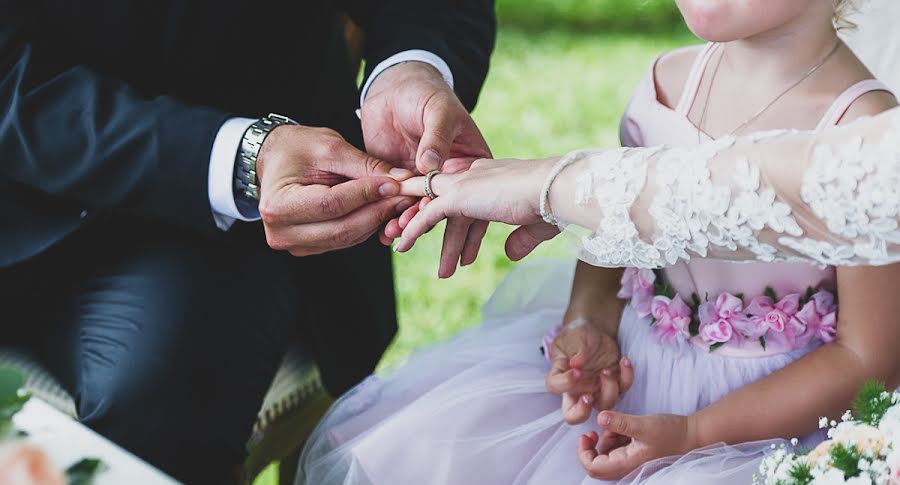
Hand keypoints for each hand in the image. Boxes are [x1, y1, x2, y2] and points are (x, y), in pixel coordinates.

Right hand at [256, 124, 415, 256]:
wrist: (276, 160)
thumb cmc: (296, 148)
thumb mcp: (329, 147)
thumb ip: (364, 166)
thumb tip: (400, 180)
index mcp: (278, 204)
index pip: (331, 204)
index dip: (366, 195)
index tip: (395, 184)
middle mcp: (282, 231)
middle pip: (341, 229)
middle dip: (377, 212)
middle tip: (405, 196)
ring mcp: (295, 244)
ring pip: (346, 238)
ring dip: (376, 221)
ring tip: (398, 200)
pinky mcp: (309, 247)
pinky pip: (344, 240)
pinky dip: (365, 225)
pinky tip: (382, 209)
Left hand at [362, 62, 491, 277]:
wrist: (399, 82)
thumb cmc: (428, 93)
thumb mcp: (439, 112)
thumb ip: (436, 138)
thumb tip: (430, 167)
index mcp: (471, 160)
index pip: (475, 197)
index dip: (470, 223)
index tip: (465, 250)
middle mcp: (453, 174)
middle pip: (456, 213)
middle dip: (450, 243)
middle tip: (446, 270)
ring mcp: (430, 179)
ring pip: (428, 213)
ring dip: (420, 234)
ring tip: (415, 255)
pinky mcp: (404, 179)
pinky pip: (404, 204)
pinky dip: (401, 221)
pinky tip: (394, 238)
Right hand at [547, 320, 631, 424]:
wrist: (594, 330)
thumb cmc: (578, 334)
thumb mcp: (573, 335)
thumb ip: (576, 349)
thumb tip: (576, 363)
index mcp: (562, 375)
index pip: (554, 387)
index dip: (564, 384)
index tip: (575, 371)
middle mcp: (578, 388)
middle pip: (574, 415)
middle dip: (582, 412)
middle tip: (588, 397)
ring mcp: (597, 388)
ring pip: (604, 404)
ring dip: (609, 389)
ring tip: (607, 370)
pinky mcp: (614, 382)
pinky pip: (623, 387)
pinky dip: (627, 376)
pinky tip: (624, 361)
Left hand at [577, 412, 699, 480]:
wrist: (692, 435)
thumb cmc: (671, 432)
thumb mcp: (643, 425)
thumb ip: (620, 423)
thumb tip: (600, 418)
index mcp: (626, 464)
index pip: (593, 467)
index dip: (583, 452)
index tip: (586, 435)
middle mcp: (626, 467)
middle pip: (597, 465)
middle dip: (592, 447)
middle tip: (595, 431)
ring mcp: (631, 462)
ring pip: (606, 455)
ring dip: (605, 440)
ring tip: (617, 426)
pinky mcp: (635, 454)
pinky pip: (617, 450)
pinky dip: (615, 438)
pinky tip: (625, 428)